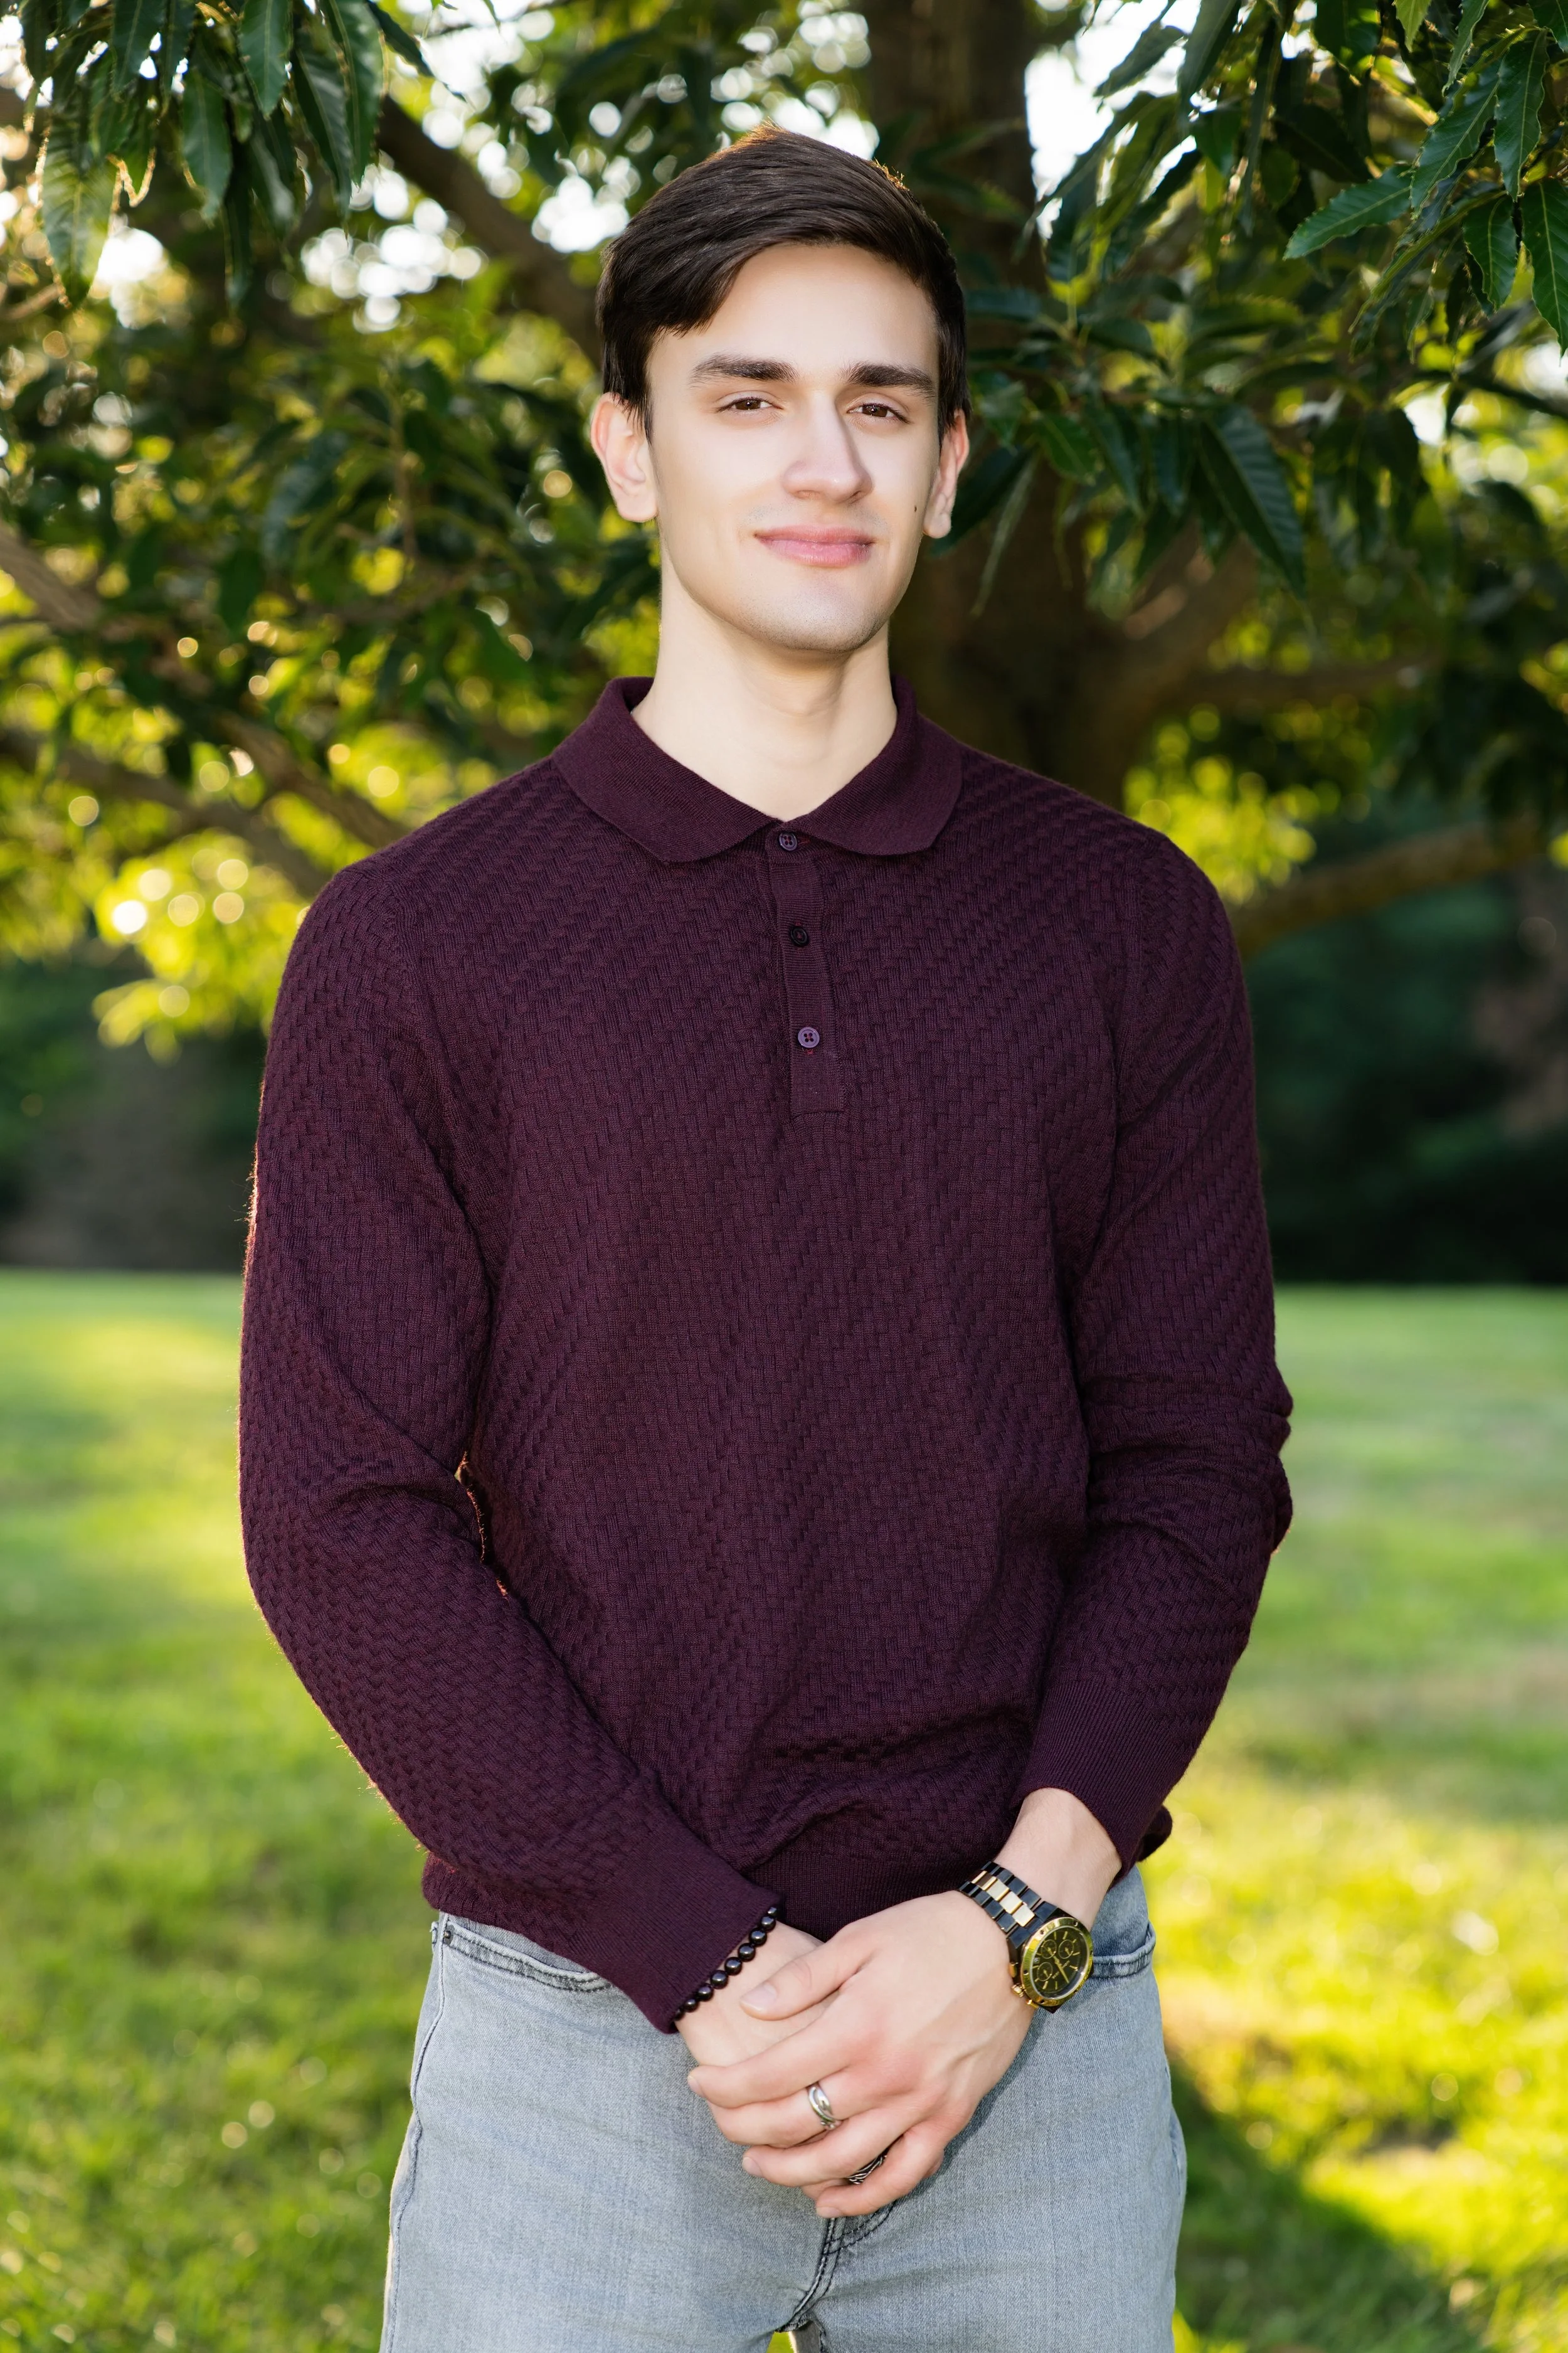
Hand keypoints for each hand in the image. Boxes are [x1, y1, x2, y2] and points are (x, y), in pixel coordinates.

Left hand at [685, 1890, 1029, 2217]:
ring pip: (843, 2160)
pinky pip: (904, 2174)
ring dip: (791, 2172)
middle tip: (720, 2123)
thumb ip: (803, 1979)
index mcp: (857, 2025)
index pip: (772, 2073)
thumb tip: (749, 2007)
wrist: (1012, 1945)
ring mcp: (921, 2101)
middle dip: (745, 2129)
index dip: (726, 2085)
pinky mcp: (951, 2116)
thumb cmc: (930, 1932)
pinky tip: (829, 2201)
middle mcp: (886, 2073)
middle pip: (797, 2123)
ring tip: (757, 2165)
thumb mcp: (861, 1938)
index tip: (698, 2083)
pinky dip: (864, 2198)